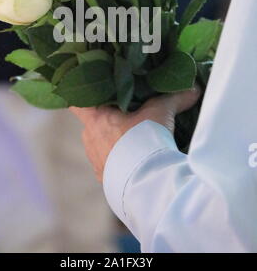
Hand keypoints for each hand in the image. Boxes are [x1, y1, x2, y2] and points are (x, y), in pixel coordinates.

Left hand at [70, 87, 199, 181]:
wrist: (146, 182)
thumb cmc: (144, 140)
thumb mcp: (160, 113)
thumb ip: (174, 98)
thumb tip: (193, 88)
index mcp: (95, 119)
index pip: (76, 103)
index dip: (82, 95)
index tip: (92, 91)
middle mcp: (90, 139)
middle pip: (92, 122)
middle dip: (107, 118)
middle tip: (125, 111)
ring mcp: (96, 161)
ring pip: (100, 144)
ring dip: (114, 140)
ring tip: (133, 137)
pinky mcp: (106, 179)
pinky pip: (109, 164)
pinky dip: (119, 160)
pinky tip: (135, 159)